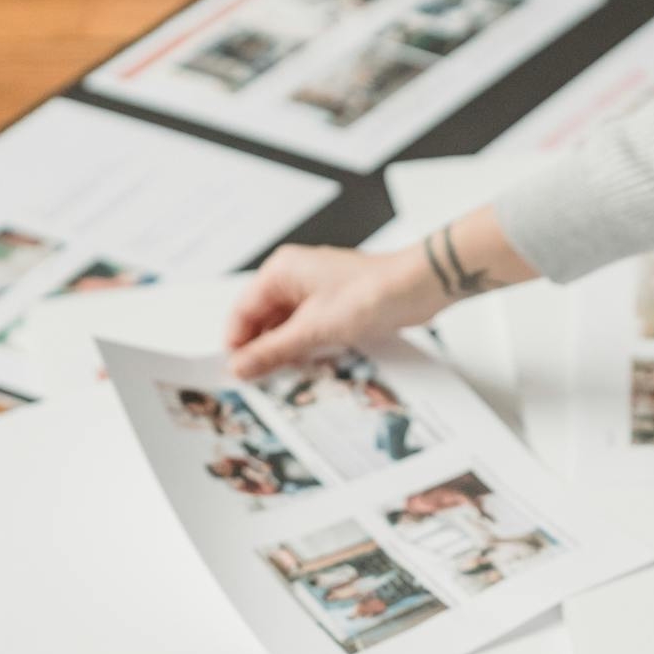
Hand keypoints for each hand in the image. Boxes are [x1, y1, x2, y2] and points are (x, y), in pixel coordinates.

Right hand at [225, 244, 441, 379]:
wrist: (418, 287)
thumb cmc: (371, 293)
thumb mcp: (314, 329)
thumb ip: (273, 349)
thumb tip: (241, 366)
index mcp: (281, 271)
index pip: (242, 311)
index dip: (237, 344)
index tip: (235, 374)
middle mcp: (294, 277)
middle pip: (262, 320)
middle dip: (261, 350)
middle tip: (259, 383)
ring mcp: (315, 290)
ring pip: (286, 327)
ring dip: (285, 351)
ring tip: (283, 379)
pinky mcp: (334, 304)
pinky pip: (308, 328)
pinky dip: (305, 347)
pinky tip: (307, 367)